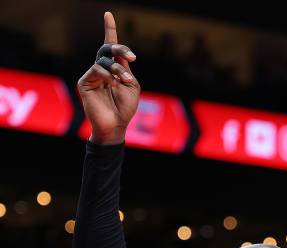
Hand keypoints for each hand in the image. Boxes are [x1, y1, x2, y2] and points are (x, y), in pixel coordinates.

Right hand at [77, 12, 139, 144]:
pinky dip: (107, 76)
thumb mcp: (132, 86)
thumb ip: (125, 70)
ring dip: (117, 71)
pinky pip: (95, 70)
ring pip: (104, 61)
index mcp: (115, 68)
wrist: (116, 124)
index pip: (111, 46)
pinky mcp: (85, 82)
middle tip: (131, 57)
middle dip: (119, 49)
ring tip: (124, 82)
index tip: (108, 14)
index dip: (110, 29)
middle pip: (107, 48)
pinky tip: (113, 84)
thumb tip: (117, 59)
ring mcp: (92, 75)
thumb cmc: (125, 107)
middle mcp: (102, 69)